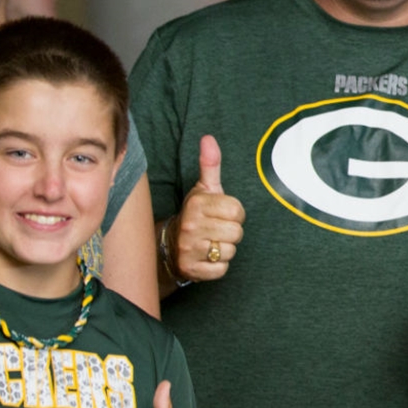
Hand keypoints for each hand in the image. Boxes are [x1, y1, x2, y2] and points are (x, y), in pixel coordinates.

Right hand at [168, 135, 243, 281]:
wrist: (171, 245)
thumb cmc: (196, 214)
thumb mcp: (203, 189)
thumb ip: (210, 165)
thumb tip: (208, 138)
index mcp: (197, 204)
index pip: (237, 211)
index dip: (235, 213)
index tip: (222, 214)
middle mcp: (190, 226)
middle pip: (236, 232)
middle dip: (231, 231)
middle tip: (217, 229)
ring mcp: (189, 249)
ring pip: (230, 251)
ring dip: (225, 249)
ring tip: (212, 242)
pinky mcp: (191, 269)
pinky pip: (221, 269)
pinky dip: (218, 266)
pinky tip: (208, 257)